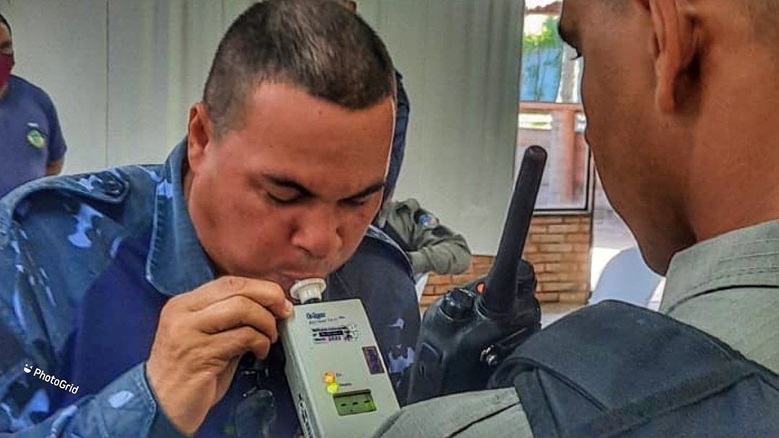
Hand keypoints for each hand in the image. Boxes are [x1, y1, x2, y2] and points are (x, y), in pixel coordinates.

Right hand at [145, 276, 293, 435]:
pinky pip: (242, 337)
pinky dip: (260, 342)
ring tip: (269, 337)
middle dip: (268, 297)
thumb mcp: (205, 336)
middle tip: (283, 312)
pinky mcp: (199, 355)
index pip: (228, 282)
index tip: (278, 299)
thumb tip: (266, 307)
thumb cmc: (187, 372)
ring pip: (241, 309)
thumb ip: (228, 319)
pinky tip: (259, 352)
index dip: (260, 287)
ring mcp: (188, 333)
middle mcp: (182, 313)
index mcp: (183, 304)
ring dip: (265, 323)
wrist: (161, 404)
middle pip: (236, 289)